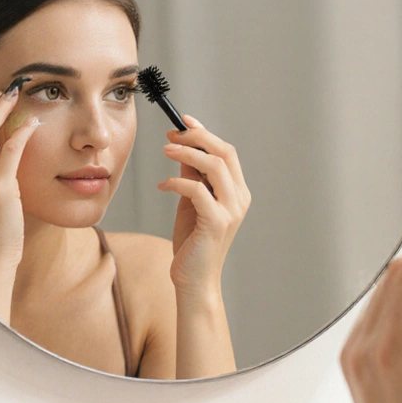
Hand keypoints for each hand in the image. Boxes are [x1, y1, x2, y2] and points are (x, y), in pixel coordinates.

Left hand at [157, 115, 250, 294]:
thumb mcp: (190, 203)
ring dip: (187, 153)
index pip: (226, 152)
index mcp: (236, 192)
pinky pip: (196, 190)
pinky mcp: (217, 223)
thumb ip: (191, 176)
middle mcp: (239, 199)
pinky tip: (162, 185)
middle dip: (198, 137)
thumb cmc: (192, 244)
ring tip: (165, 149)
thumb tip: (182, 148)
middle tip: (172, 133)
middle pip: (224, 153)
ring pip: (215, 166)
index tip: (183, 121)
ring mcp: (230, 211)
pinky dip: (177, 181)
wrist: (194, 281)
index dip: (205, 133)